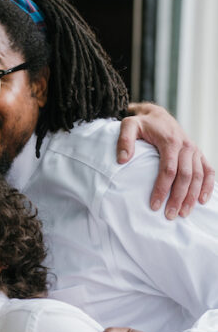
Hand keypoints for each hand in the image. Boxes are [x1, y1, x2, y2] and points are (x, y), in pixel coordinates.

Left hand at [118, 103, 214, 217]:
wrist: (158, 115)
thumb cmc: (142, 123)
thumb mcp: (129, 125)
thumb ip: (124, 140)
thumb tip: (122, 160)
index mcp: (170, 141)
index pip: (168, 169)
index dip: (162, 189)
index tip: (154, 205)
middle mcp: (186, 146)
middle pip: (185, 176)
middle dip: (178, 198)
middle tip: (169, 216)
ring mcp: (194, 150)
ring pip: (198, 176)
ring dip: (192, 196)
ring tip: (183, 214)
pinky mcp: (198, 154)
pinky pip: (209, 171)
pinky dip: (208, 186)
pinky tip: (202, 201)